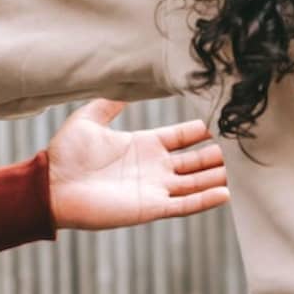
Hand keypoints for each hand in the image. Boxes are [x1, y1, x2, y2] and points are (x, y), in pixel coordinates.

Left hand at [48, 100, 228, 229]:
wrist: (50, 187)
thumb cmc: (65, 155)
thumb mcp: (88, 120)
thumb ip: (109, 104)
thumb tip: (125, 85)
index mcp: (142, 145)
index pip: (180, 137)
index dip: (200, 131)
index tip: (221, 122)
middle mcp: (153, 167)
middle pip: (194, 161)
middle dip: (216, 154)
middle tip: (242, 145)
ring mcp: (154, 188)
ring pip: (195, 182)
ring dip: (216, 176)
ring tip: (243, 170)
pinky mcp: (150, 208)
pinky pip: (184, 204)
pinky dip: (205, 200)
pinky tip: (226, 193)